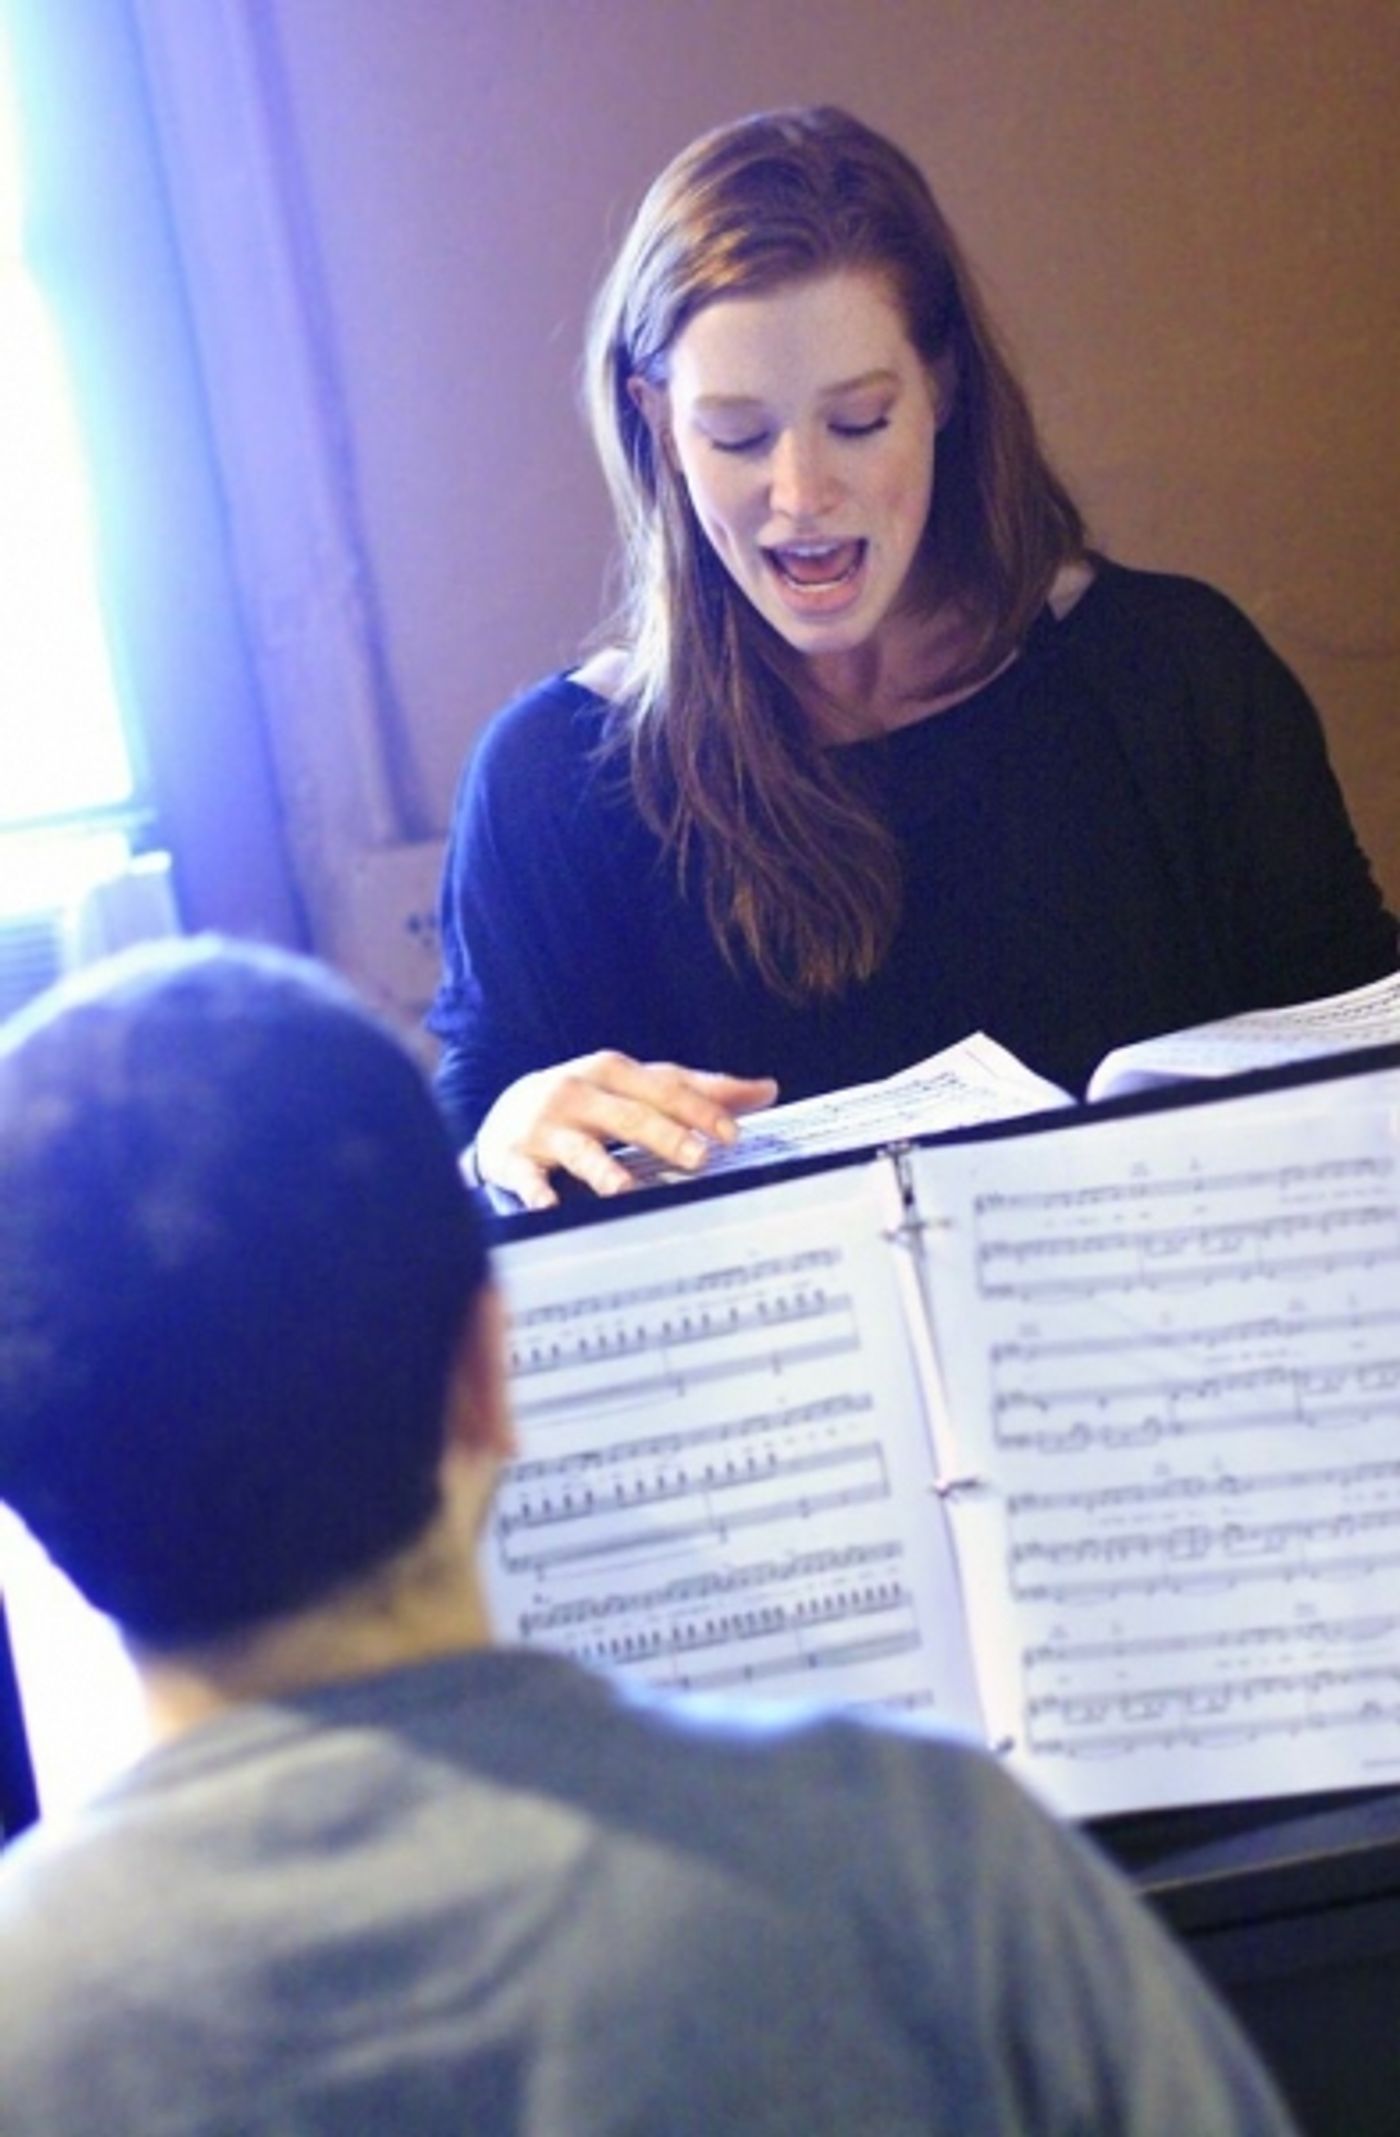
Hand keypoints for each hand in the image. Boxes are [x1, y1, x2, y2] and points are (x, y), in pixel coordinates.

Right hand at [475, 1051, 778, 1209]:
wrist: (501, 1115)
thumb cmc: (584, 1101)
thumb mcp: (635, 1088)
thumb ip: (696, 1091)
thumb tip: (766, 1089)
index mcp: (615, 1073)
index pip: (665, 1088)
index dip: (700, 1109)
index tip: (733, 1134)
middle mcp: (580, 1092)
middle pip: (630, 1115)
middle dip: (665, 1136)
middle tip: (699, 1158)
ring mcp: (546, 1126)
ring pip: (581, 1148)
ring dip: (603, 1168)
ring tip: (624, 1188)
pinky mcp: (513, 1158)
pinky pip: (527, 1178)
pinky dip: (537, 1192)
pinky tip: (549, 1207)